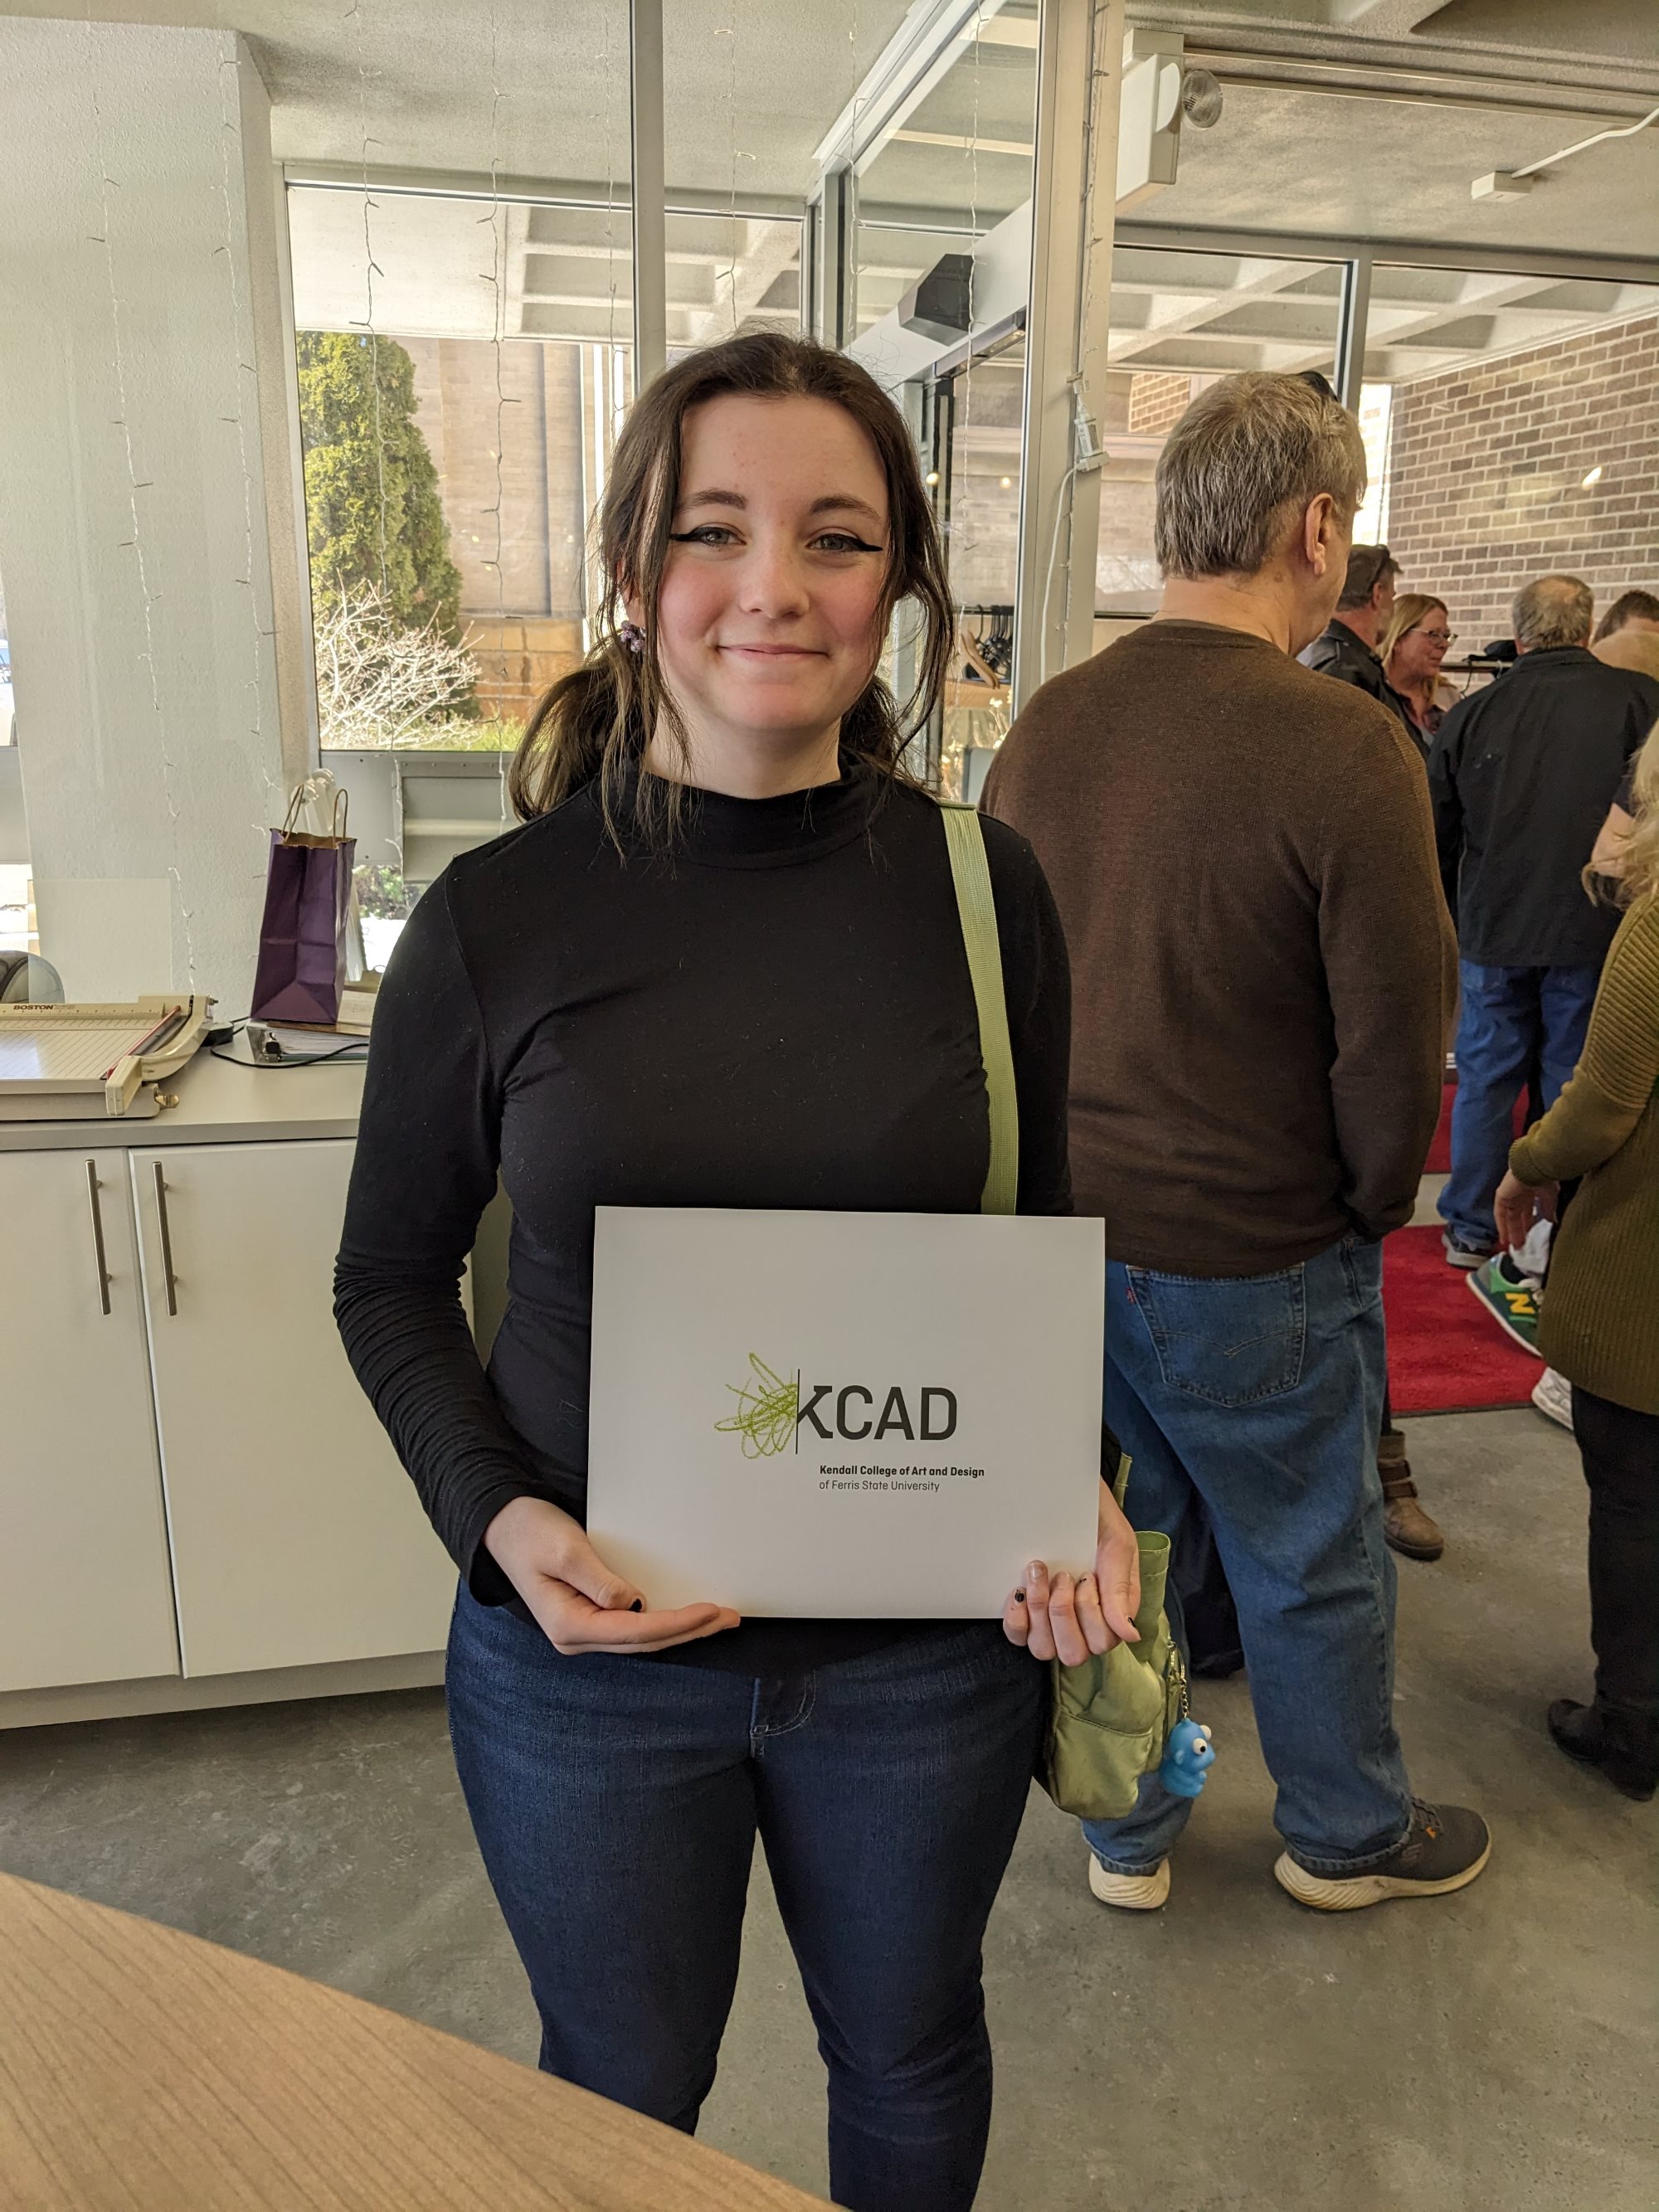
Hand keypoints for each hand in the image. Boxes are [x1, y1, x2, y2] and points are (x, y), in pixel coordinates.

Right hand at [484, 1496, 740, 1655]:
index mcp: (568, 1626)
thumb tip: (634, 1603)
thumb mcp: (566, 1551)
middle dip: (689, 1630)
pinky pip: (633, 1626)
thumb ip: (599, 1581)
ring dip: (680, 1629)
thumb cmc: (529, 1533)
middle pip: (644, 1641)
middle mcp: (577, 1636)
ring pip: (641, 1637)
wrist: (503, 1525)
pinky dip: (662, 1622)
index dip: (677, 1623)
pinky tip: (684, 1617)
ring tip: (718, 1619)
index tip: (710, 1610)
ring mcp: (583, 1629)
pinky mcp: (589, 1616)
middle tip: (729, 1617)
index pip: (636, 1630)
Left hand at [1003, 1479, 1140, 1665]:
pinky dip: (1017, 1620)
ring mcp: (1051, 1618)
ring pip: (1045, 1650)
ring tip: (1040, 1573)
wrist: (1061, 1487)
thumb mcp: (1117, 1543)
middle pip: (1074, 1653)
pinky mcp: (1025, 1610)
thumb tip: (1130, 1635)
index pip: (1104, 1641)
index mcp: (1112, 1608)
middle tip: (1063, 1576)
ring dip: (1041, 1613)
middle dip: (1065, 1615)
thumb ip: (1121, 1587)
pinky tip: (1019, 1591)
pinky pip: (1018, 1637)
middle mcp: (1082, 1620)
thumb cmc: (1095, 1514)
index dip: (1092, 1615)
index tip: (1086, 1575)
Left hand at [1494, 1167, 1556, 1253]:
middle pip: (1518, 1217)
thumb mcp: (1550, 1197)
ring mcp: (1510, 1195)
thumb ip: (1549, 1209)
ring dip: (1511, 1232)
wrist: (1535, 1166)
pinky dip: (1502, 1226)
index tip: (1532, 1236)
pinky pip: (1499, 1214)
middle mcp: (1520, 1194)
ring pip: (1509, 1218)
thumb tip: (1552, 1221)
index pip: (1530, 1211)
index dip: (1530, 1224)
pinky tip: (1504, 1238)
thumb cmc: (1545, 1177)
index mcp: (1533, 1191)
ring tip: (1514, 1247)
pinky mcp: (1502, 1196)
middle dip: (1521, 1231)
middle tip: (1522, 1246)